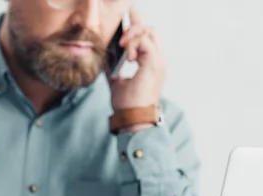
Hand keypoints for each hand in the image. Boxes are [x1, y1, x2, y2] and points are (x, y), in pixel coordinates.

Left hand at [109, 8, 165, 130]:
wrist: (133, 117)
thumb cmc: (127, 104)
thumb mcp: (117, 81)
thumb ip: (113, 69)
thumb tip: (104, 60)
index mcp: (150, 63)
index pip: (147, 36)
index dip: (138, 22)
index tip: (129, 11)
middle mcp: (157, 60)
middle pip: (151, 29)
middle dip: (135, 26)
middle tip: (121, 36)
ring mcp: (158, 61)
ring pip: (150, 32)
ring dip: (133, 36)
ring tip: (124, 48)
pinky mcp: (154, 64)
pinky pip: (146, 42)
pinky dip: (134, 46)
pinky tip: (129, 58)